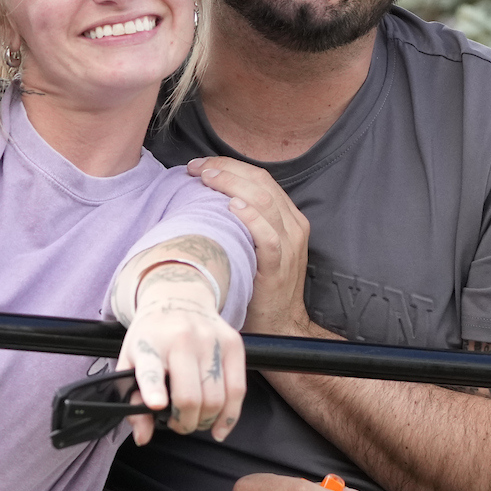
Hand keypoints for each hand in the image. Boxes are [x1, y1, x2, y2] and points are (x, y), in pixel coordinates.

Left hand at [119, 279, 245, 446]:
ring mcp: (211, 341)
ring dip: (205, 421)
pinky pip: (238, 391)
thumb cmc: (152, 336)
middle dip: (184, 423)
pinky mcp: (233, 344)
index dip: (154, 389)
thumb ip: (132, 400)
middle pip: (190, 397)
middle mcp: (182, 340)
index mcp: (151, 344)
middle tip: (178, 423)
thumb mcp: (130, 361)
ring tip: (195, 419)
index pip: (152, 369)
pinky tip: (219, 427)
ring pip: (216, 399)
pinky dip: (229, 416)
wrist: (179, 296)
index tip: (157, 403)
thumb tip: (143, 437)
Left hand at [188, 159, 314, 338]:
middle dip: (227, 170)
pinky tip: (232, 208)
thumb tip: (210, 198)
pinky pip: (268, 236)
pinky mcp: (280, 267)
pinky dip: (251, 217)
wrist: (281, 324)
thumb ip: (247, 221)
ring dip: (232, 185)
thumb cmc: (261, 284)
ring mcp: (289, 246)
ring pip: (265, 201)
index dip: (230, 166)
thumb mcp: (259, 246)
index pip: (261, 177)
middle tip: (197, 168)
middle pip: (261, 182)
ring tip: (207, 179)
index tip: (201, 166)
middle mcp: (293, 226)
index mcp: (289, 217)